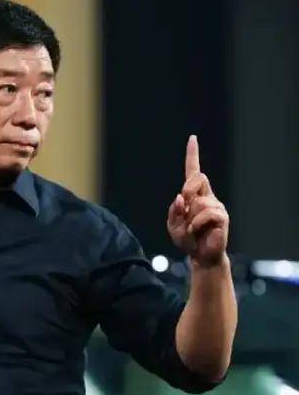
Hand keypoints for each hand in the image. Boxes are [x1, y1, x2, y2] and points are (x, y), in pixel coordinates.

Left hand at [167, 135, 228, 266]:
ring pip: (199, 201)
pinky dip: (197, 223)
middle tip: (184, 206)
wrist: (200, 255)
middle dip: (188, 189)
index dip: (193, 155)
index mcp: (194, 196)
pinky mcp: (222, 216)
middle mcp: (207, 196)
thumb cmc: (187, 239)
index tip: (192, 139)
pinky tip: (197, 231)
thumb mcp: (173, 225)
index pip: (194, 171)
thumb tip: (180, 197)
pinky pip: (206, 213)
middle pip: (198, 177)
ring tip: (192, 229)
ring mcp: (216, 205)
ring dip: (190, 217)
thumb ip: (174, 211)